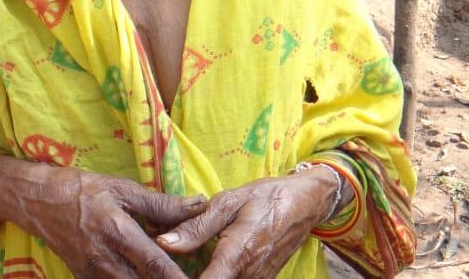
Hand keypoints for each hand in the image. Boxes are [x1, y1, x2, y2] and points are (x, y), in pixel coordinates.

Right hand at [0, 157, 207, 278]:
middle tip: (193, 274)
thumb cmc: (84, 189)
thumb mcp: (123, 189)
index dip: (179, 278)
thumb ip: (162, 204)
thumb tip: (199, 204)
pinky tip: (143, 271)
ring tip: (169, 271)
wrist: (39, 201)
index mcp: (117, 232)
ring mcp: (93, 275)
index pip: (156, 266)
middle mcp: (104, 261)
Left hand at [155, 169, 338, 277]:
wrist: (305, 204)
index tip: (164, 272)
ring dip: (203, 273)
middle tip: (173, 258)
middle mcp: (249, 276)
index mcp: (238, 255)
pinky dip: (217, 273)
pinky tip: (208, 259)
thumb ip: (196, 227)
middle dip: (188, 273)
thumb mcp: (228, 202)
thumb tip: (163, 242)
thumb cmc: (265, 197)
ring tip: (188, 257)